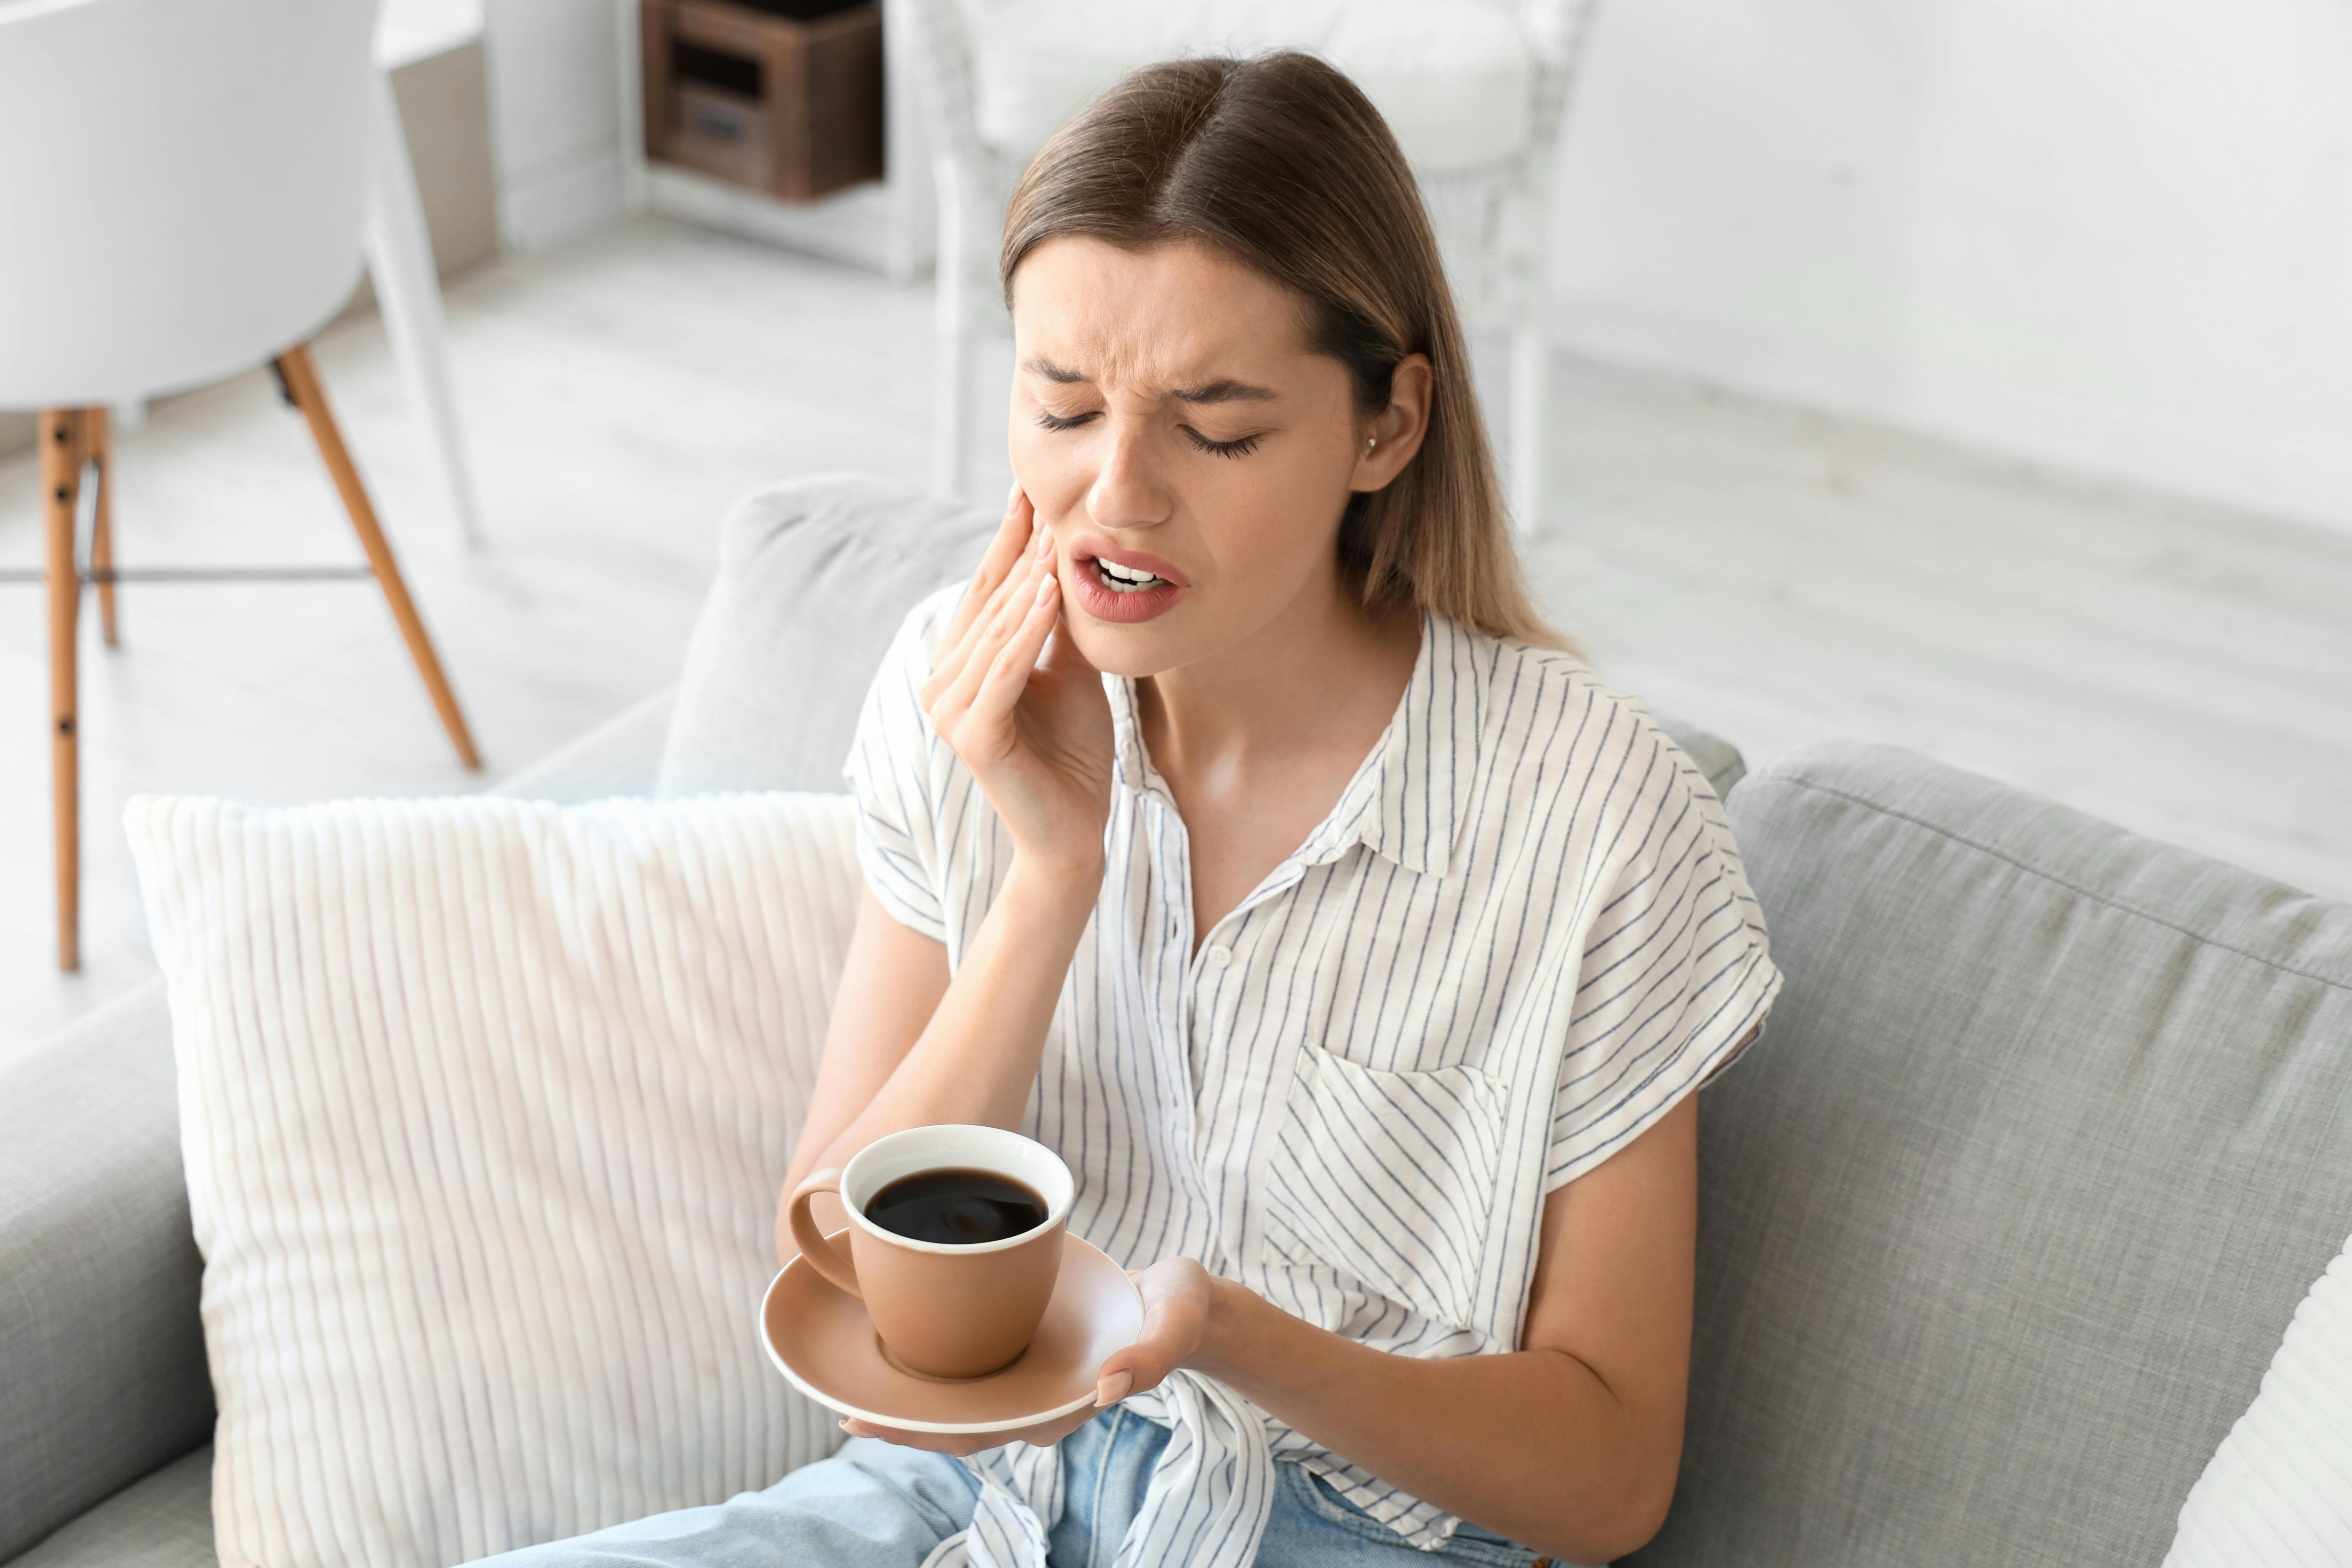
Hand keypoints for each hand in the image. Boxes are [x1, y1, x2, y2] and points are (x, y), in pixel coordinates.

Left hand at [842, 1257, 1216, 1455]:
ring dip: (911, 1387)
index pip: (976, 1431)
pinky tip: (902, 1330)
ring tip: (857, 1373)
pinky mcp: (1025, 1342)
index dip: (922, 1432)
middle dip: (901, 1417)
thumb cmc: (1179, 1313)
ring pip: (957, 1392)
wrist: (1181, 1298)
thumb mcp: (1175, 1325)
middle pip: (954, 1419)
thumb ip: (1150, 1355)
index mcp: (1057, 1405)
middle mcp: (1034, 1396)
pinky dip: (935, 1353)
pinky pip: (972, 1358)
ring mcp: (1028, 1373)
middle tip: (841, 1401)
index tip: (870, 1422)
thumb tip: (1109, 1385)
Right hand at [919, 484, 1114, 882]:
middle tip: (1044, 496)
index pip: (986, 591)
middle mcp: (942, 684)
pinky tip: (1047, 596)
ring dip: (1025, 584)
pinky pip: (1004, 673)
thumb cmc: (1073, 754)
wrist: (1075, 831)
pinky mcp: (972, 737)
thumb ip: (1056, 624)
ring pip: (994, 634)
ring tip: (1053, 537)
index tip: (1028, 489)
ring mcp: (950, 712)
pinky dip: (1026, 635)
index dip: (1008, 540)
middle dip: (1018, 551)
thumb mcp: (1070, 671)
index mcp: (961, 666)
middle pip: (986, 604)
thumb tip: (1060, 560)